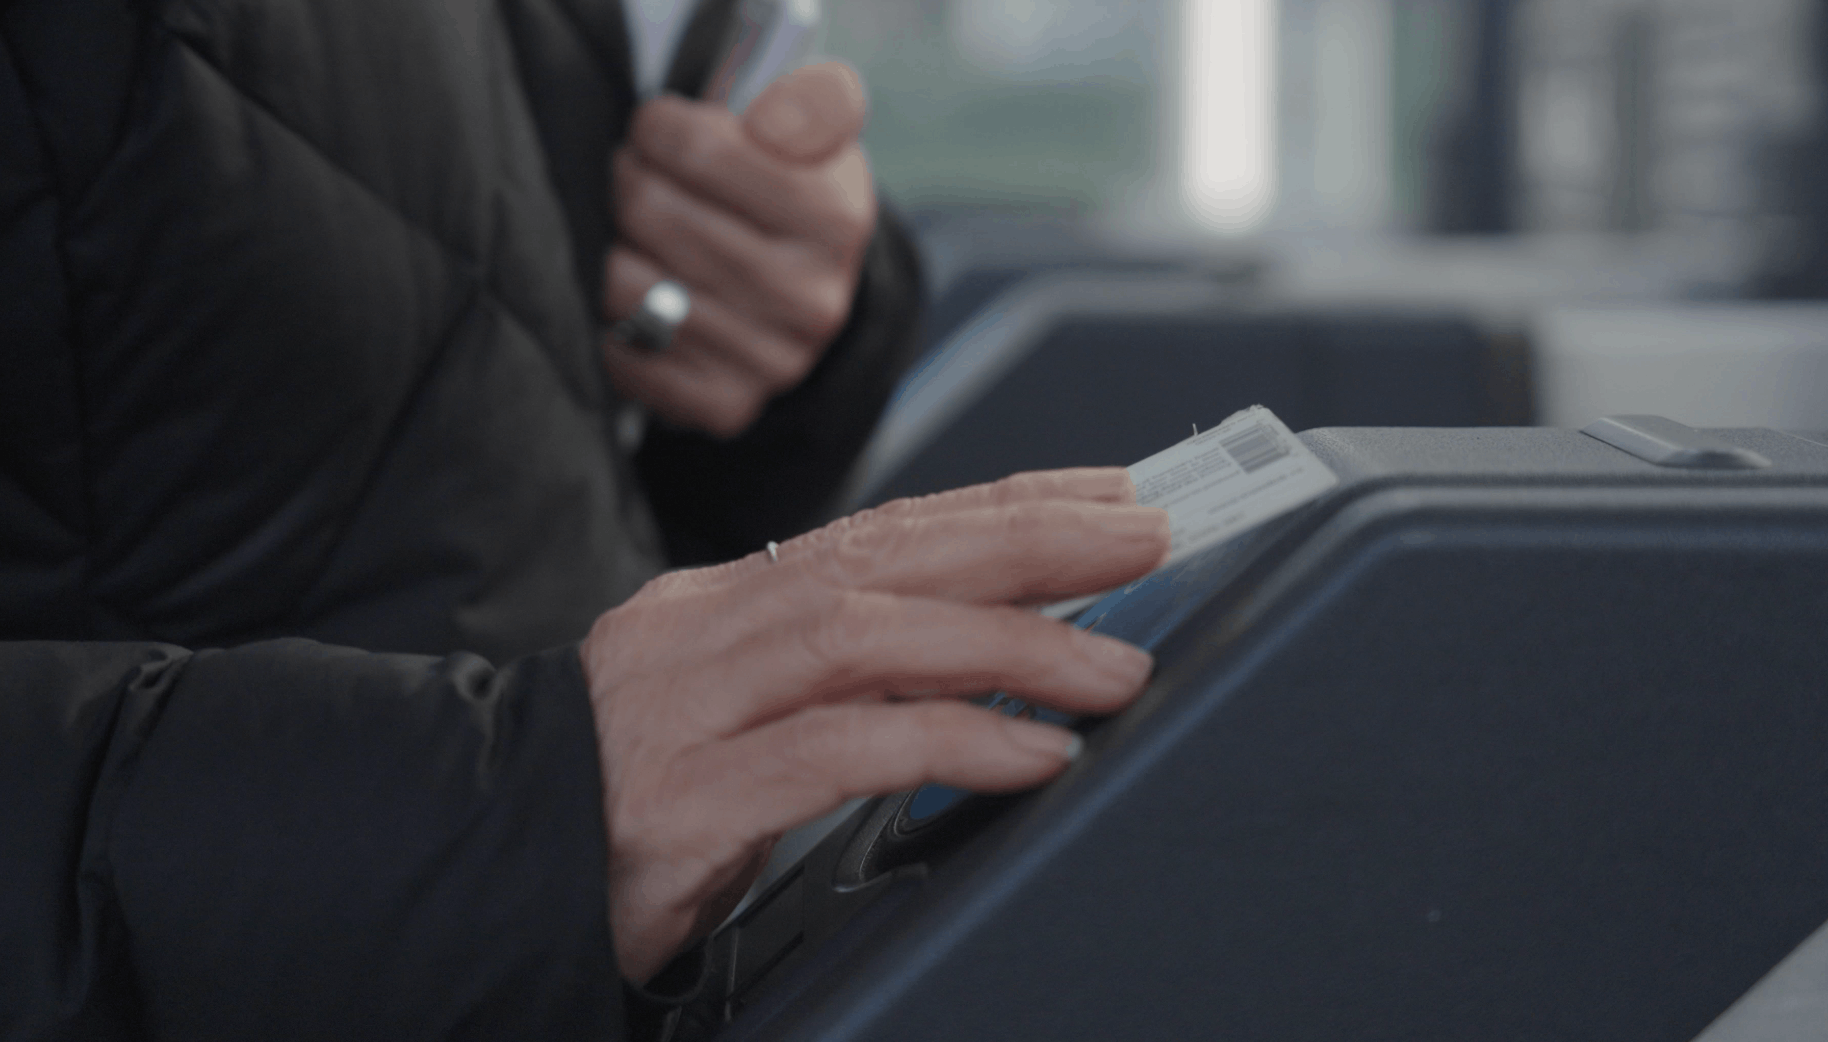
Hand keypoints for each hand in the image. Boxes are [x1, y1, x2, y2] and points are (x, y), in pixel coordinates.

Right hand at [579, 469, 1170, 981]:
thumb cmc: (628, 793)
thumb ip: (838, 672)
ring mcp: (691, 708)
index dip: (1009, 505)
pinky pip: (838, 753)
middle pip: (891, 556)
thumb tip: (985, 647)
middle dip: (1034, 539)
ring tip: (1115, 667)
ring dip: (1010, 644)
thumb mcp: (738, 706)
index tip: (1114, 493)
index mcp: (726, 601)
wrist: (473, 859)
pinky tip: (1030, 755)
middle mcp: (708, 629)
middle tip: (1151, 535)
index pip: (889, 530)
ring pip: (870, 638)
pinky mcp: (685, 800)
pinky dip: (946, 743)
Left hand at [604, 63, 876, 437]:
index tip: (661, 130)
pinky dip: (613, 320)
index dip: (660, 129)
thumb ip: (811, 102)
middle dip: (627, 180)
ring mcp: (771, 361)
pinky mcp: (727, 405)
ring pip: (624, 282)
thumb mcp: (815, 136)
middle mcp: (812, 297)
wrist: (806, 300)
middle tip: (638, 179)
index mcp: (835, 216)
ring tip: (635, 235)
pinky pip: (622, 351)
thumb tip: (773, 122)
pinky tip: (641, 298)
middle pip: (649, 209)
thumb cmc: (786, 198)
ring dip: (610, 248)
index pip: (700, 149)